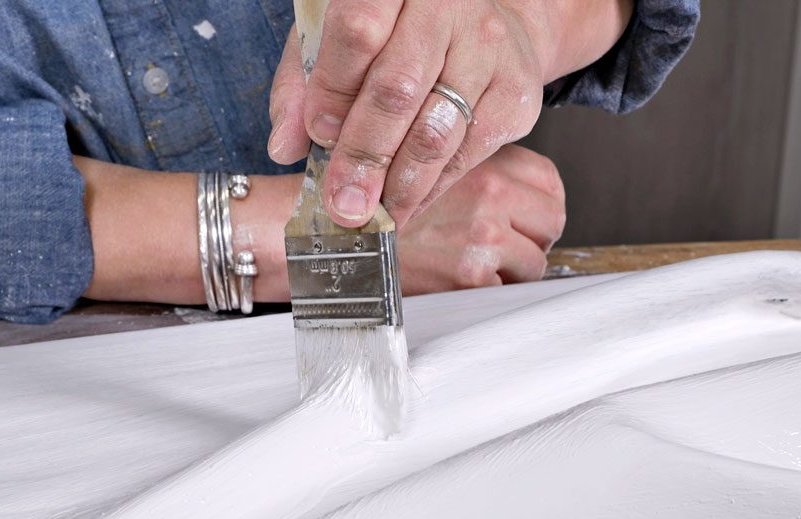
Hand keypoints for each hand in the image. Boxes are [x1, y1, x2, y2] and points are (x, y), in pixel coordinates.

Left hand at [268, 0, 629, 228]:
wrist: (489, 19)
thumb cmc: (398, 30)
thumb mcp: (336, 38)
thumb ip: (303, 86)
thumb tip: (284, 147)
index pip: (359, 31)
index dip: (333, 89)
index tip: (316, 136)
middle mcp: (449, 6)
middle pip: (397, 90)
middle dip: (363, 156)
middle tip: (341, 203)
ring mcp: (488, 48)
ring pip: (436, 131)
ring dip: (398, 186)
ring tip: (370, 216)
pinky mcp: (517, 92)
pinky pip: (468, 153)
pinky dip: (431, 189)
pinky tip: (406, 206)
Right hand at [395, 145, 564, 293]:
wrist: (340, 241)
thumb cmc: (383, 206)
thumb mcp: (435, 166)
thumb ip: (480, 170)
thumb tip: (523, 195)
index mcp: (485, 163)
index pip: (549, 182)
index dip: (535, 204)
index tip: (519, 216)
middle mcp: (489, 198)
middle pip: (551, 222)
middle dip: (530, 238)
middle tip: (499, 246)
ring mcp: (483, 240)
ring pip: (535, 263)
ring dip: (511, 270)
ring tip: (472, 264)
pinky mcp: (470, 279)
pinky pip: (506, 291)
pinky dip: (486, 292)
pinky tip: (455, 280)